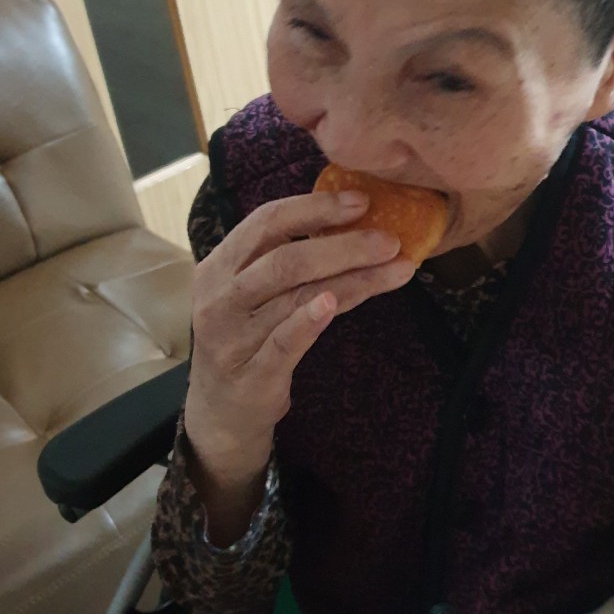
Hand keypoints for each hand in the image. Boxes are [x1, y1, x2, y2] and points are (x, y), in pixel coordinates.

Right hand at [184, 189, 414, 486]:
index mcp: (220, 265)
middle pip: (284, 258)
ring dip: (350, 278)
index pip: (266, 222)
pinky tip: (334, 303)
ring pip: (293, 296)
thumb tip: (354, 222)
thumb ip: (286, 258)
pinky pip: (282, 342)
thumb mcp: (254, 292)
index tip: (362, 201)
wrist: (221, 411)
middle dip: (342, 244)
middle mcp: (220, 296)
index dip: (314, 207)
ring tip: (394, 268)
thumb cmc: (247, 338)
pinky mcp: (251, 374)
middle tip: (389, 239)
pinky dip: (308, 321)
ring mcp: (232, 337)